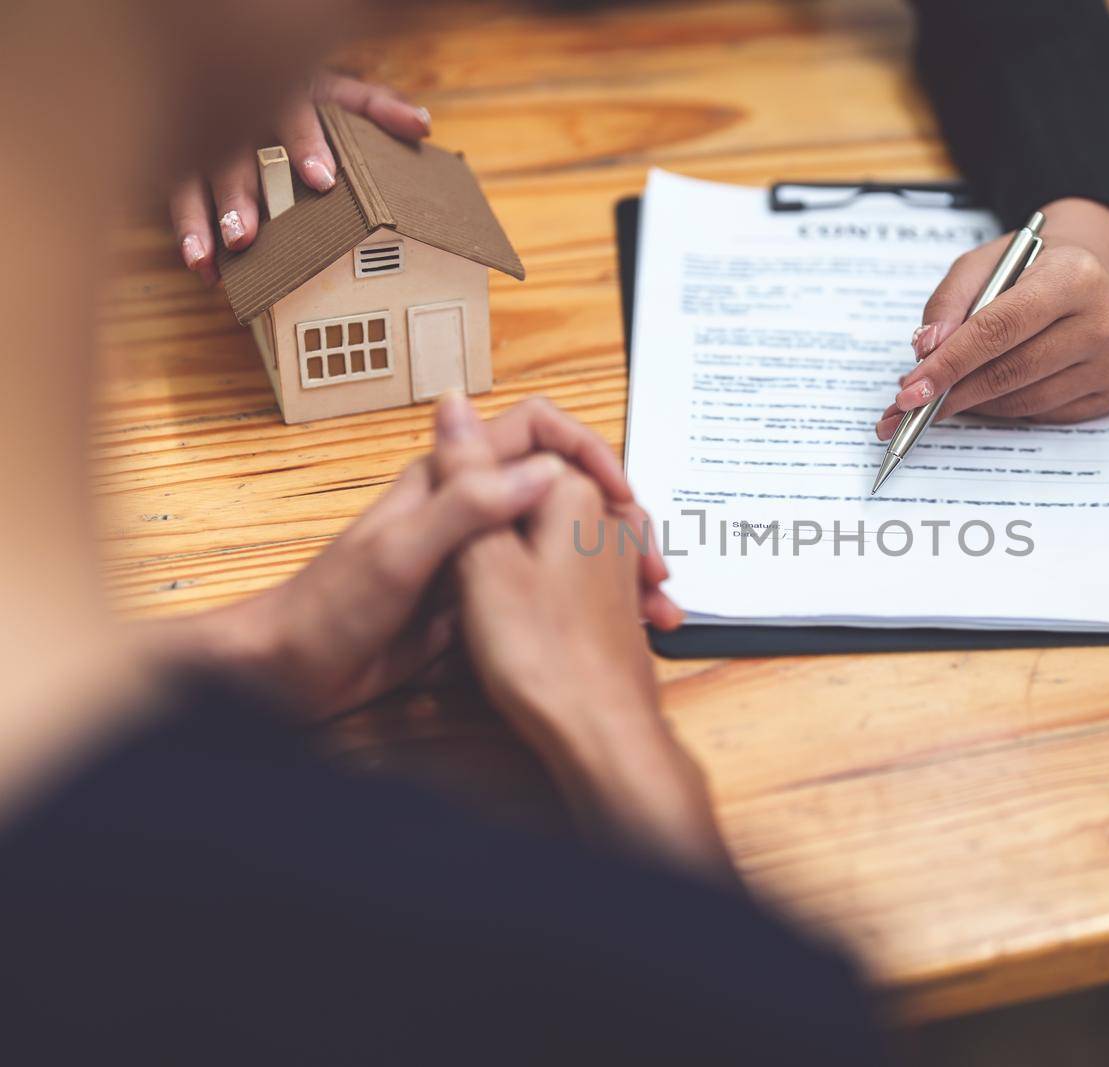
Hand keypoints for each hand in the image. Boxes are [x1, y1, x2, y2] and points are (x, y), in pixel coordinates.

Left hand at [142, 395, 676, 717]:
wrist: (288, 674)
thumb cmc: (326, 609)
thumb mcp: (399, 555)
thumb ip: (467, 506)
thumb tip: (543, 471)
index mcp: (449, 480)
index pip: (534, 429)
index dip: (585, 449)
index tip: (620, 494)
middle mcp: (469, 509)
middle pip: (561, 484)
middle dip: (615, 515)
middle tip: (650, 563)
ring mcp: (478, 556)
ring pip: (560, 540)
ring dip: (609, 564)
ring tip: (649, 605)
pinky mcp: (479, 602)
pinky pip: (544, 589)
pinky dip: (585, 606)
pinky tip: (612, 632)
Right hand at [170, 71, 431, 284]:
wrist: (239, 73)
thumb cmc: (304, 100)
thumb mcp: (340, 95)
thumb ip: (378, 108)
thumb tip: (420, 125)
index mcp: (282, 95)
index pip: (293, 114)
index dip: (306, 145)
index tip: (322, 180)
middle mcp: (238, 115)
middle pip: (234, 154)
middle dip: (239, 195)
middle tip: (245, 234)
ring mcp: (205, 139)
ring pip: (196, 177)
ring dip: (203, 218)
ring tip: (213, 255)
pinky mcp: (183, 162)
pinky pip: (179, 196)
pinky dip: (188, 232)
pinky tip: (202, 266)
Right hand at [434, 395, 731, 879]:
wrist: (601, 731)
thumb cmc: (542, 655)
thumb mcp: (481, 557)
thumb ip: (467, 476)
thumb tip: (453, 402)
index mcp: (573, 493)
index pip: (526, 439)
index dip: (479, 468)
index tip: (455, 506)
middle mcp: (606, 518)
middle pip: (540, 486)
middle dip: (503, 510)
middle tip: (466, 558)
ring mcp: (615, 559)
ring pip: (556, 529)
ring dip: (523, 551)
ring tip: (491, 595)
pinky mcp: (615, 597)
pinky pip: (576, 569)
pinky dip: (546, 584)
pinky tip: (526, 620)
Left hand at [875, 197, 1108, 437]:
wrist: (1095, 271)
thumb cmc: (1034, 267)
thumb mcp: (986, 263)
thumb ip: (949, 302)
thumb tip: (926, 350)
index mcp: (1072, 276)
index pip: (999, 329)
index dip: (950, 363)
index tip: (911, 390)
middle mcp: (1104, 320)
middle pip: (1010, 372)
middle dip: (953, 392)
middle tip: (912, 405)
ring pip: (1025, 401)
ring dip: (976, 403)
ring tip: (946, 394)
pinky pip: (1045, 414)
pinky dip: (1007, 408)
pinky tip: (990, 393)